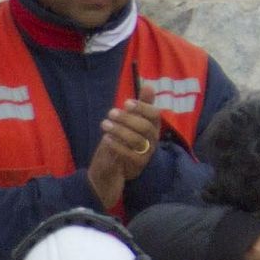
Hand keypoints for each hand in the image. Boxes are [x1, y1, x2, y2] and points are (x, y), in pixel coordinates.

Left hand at [87, 83, 160, 208]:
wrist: (110, 173)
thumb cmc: (120, 144)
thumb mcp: (128, 122)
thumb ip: (140, 106)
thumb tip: (150, 86)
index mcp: (152, 127)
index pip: (155, 115)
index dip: (142, 107)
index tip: (127, 103)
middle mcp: (152, 141)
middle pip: (145, 127)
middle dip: (127, 118)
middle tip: (111, 113)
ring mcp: (146, 154)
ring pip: (137, 140)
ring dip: (119, 130)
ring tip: (104, 125)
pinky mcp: (138, 166)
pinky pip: (129, 154)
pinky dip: (116, 145)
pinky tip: (106, 139)